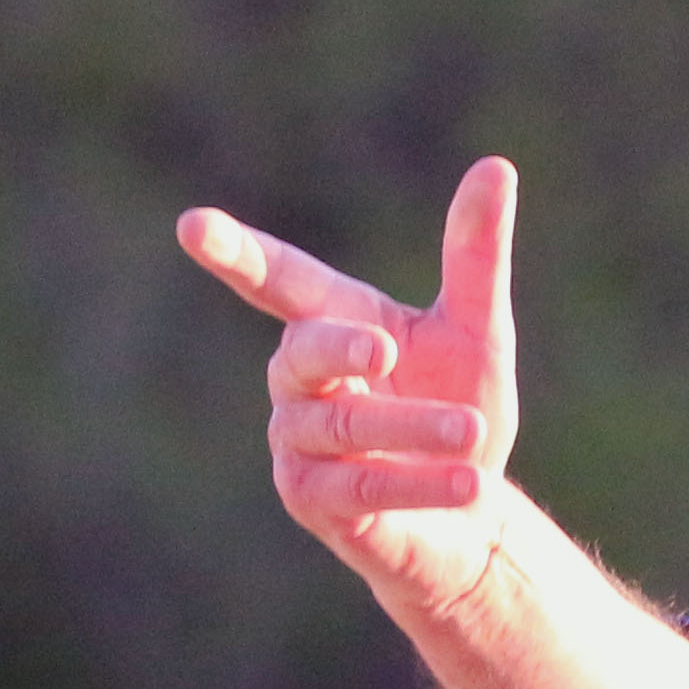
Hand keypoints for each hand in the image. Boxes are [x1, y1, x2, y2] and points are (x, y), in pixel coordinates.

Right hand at [177, 157, 520, 619]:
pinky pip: (360, 490)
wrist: (473, 522)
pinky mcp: (315, 506)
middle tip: (383, 349)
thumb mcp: (477, 335)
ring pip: (337, 426)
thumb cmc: (461, 419)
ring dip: (410, 426)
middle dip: (339, 347)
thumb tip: (496, 166)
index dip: (236, 252)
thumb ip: (475, 259)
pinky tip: (471, 482)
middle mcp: (300, 383)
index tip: (192, 226)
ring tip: (473, 431)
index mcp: (332, 325)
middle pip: (301, 351)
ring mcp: (299, 447)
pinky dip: (416, 483)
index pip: (278, 280)